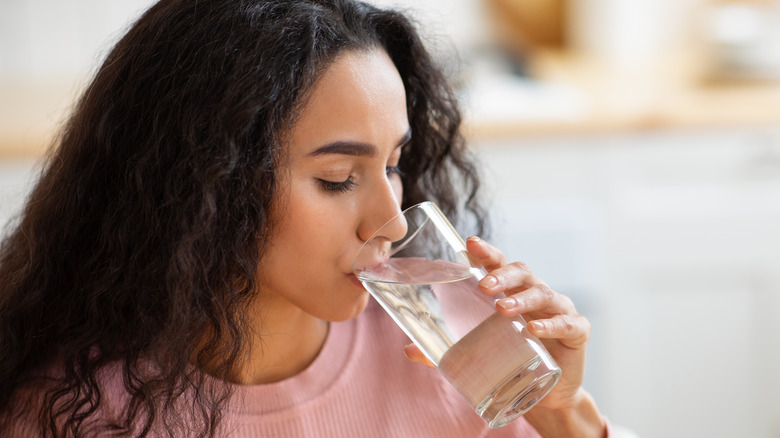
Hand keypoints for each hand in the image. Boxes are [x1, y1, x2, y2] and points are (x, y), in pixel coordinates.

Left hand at [403, 236, 590, 411]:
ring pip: (543, 293)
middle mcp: (535, 295)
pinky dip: (552, 324)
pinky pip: (568, 322)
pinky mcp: (577, 332)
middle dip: (502, 275)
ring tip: (502, 309)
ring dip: (522, 298)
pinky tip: (534, 330)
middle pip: (522, 272)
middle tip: (483, 286)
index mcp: (511, 292)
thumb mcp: (478, 355)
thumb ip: (444, 352)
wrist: (547, 396)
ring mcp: (558, 311)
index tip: (470, 244)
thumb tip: (408, 350)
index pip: (499, 264)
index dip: (487, 252)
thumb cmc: (511, 362)